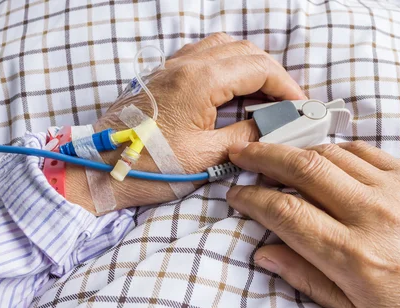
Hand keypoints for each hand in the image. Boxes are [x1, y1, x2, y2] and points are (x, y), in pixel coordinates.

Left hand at [67, 33, 305, 211]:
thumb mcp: (206, 158)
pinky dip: (227, 65)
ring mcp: (172, 66)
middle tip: (287, 102)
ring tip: (263, 94)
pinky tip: (231, 89)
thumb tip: (276, 126)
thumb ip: (247, 136)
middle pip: (245, 52)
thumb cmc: (148, 167)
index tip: (301, 105)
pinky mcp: (163, 75)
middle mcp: (186, 64)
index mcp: (200, 81)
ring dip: (250, 66)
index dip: (286, 86)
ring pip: (224, 47)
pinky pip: (203, 54)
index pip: (259, 68)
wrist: (99, 169)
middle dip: (273, 74)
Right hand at [226, 140, 399, 307]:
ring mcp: (395, 190)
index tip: (237, 196)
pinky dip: (333, 150)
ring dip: (294, 150)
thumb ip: (307, 279)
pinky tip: (320, 158)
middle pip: (302, 169)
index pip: (286, 213)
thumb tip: (264, 254)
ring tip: (274, 155)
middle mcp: (372, 215)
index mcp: (354, 256)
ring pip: (330, 154)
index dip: (253, 200)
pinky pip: (363, 151)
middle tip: (241, 154)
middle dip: (263, 157)